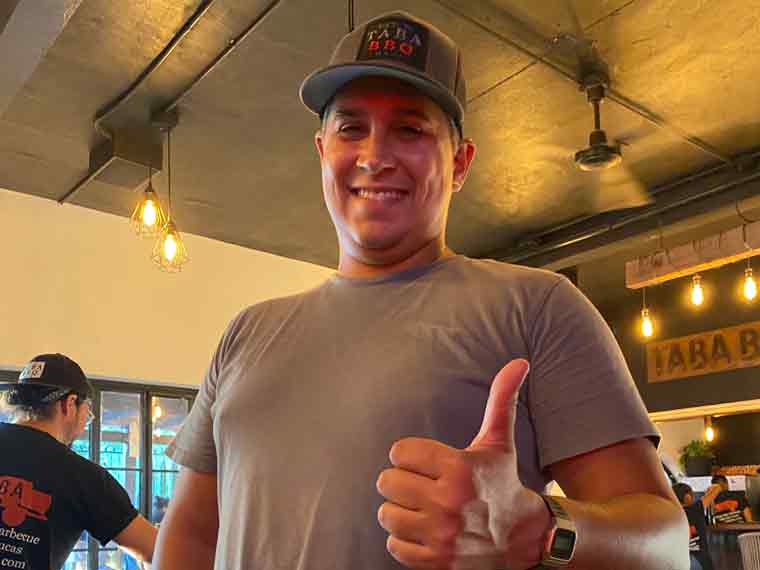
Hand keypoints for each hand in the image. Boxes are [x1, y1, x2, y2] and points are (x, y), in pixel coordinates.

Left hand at [376, 359, 551, 568]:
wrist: (524, 539)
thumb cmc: (503, 482)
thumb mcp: (499, 442)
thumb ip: (501, 399)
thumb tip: (519, 361)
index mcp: (457, 467)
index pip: (398, 452)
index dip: (409, 456)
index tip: (425, 463)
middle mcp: (448, 502)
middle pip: (386, 482)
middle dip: (399, 482)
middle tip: (419, 485)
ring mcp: (441, 535)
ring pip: (386, 514)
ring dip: (399, 511)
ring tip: (420, 508)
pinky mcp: (436, 561)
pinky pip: (394, 546)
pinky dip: (404, 539)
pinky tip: (424, 531)